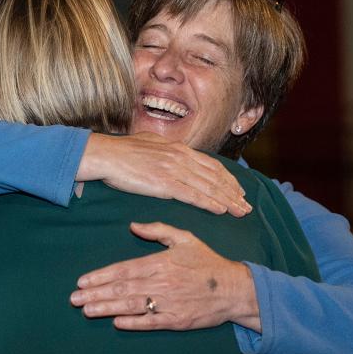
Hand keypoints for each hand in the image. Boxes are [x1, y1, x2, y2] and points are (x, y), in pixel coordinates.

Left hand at [69, 221, 260, 330]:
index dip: (101, 275)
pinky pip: (151, 322)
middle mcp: (162, 282)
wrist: (235, 289)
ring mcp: (169, 303)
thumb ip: (158, 230)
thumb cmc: (207, 262)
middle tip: (74, 299)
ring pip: (132, 305)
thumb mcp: (185, 238)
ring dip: (107, 308)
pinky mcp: (177, 320)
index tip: (82, 281)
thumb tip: (133, 225)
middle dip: (96, 294)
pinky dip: (133, 323)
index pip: (124, 269)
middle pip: (122, 288)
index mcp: (161, 262)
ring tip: (87, 310)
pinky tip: (116, 322)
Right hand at [76, 132, 250, 216]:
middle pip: (215, 177)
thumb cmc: (123, 150)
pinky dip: (209, 203)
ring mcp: (174, 170)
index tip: (238, 190)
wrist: (107, 155)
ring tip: (239, 211)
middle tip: (246, 206)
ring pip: (208, 187)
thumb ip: (166, 148)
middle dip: (233, 193)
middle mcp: (181, 158)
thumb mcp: (150, 142)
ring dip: (227, 200)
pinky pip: (193, 195)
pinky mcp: (164, 184)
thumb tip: (173, 150)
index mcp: (179, 149)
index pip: (212, 166)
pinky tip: (220, 210)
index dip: (228, 179)